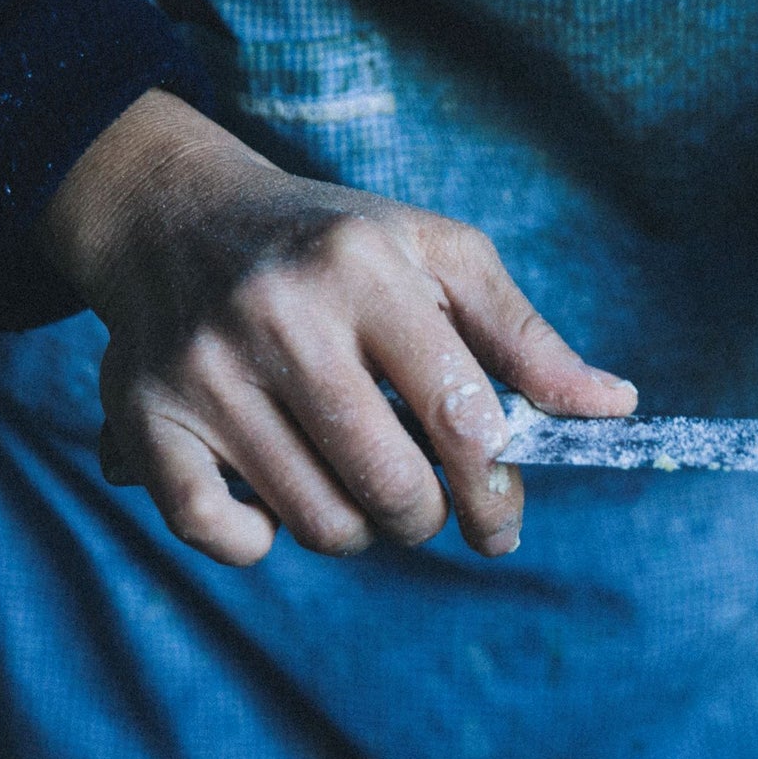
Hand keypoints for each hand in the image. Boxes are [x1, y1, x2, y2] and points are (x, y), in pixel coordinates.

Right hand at [40, 90, 635, 565]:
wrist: (175, 216)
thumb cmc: (332, 245)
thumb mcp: (437, 256)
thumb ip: (525, 337)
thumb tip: (612, 408)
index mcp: (363, 270)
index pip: (457, 415)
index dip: (494, 489)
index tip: (501, 519)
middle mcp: (277, 317)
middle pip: (390, 486)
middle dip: (425, 515)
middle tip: (422, 499)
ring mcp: (204, 373)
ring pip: (318, 522)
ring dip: (355, 528)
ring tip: (354, 484)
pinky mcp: (145, 419)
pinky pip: (218, 534)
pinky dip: (258, 542)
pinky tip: (274, 503)